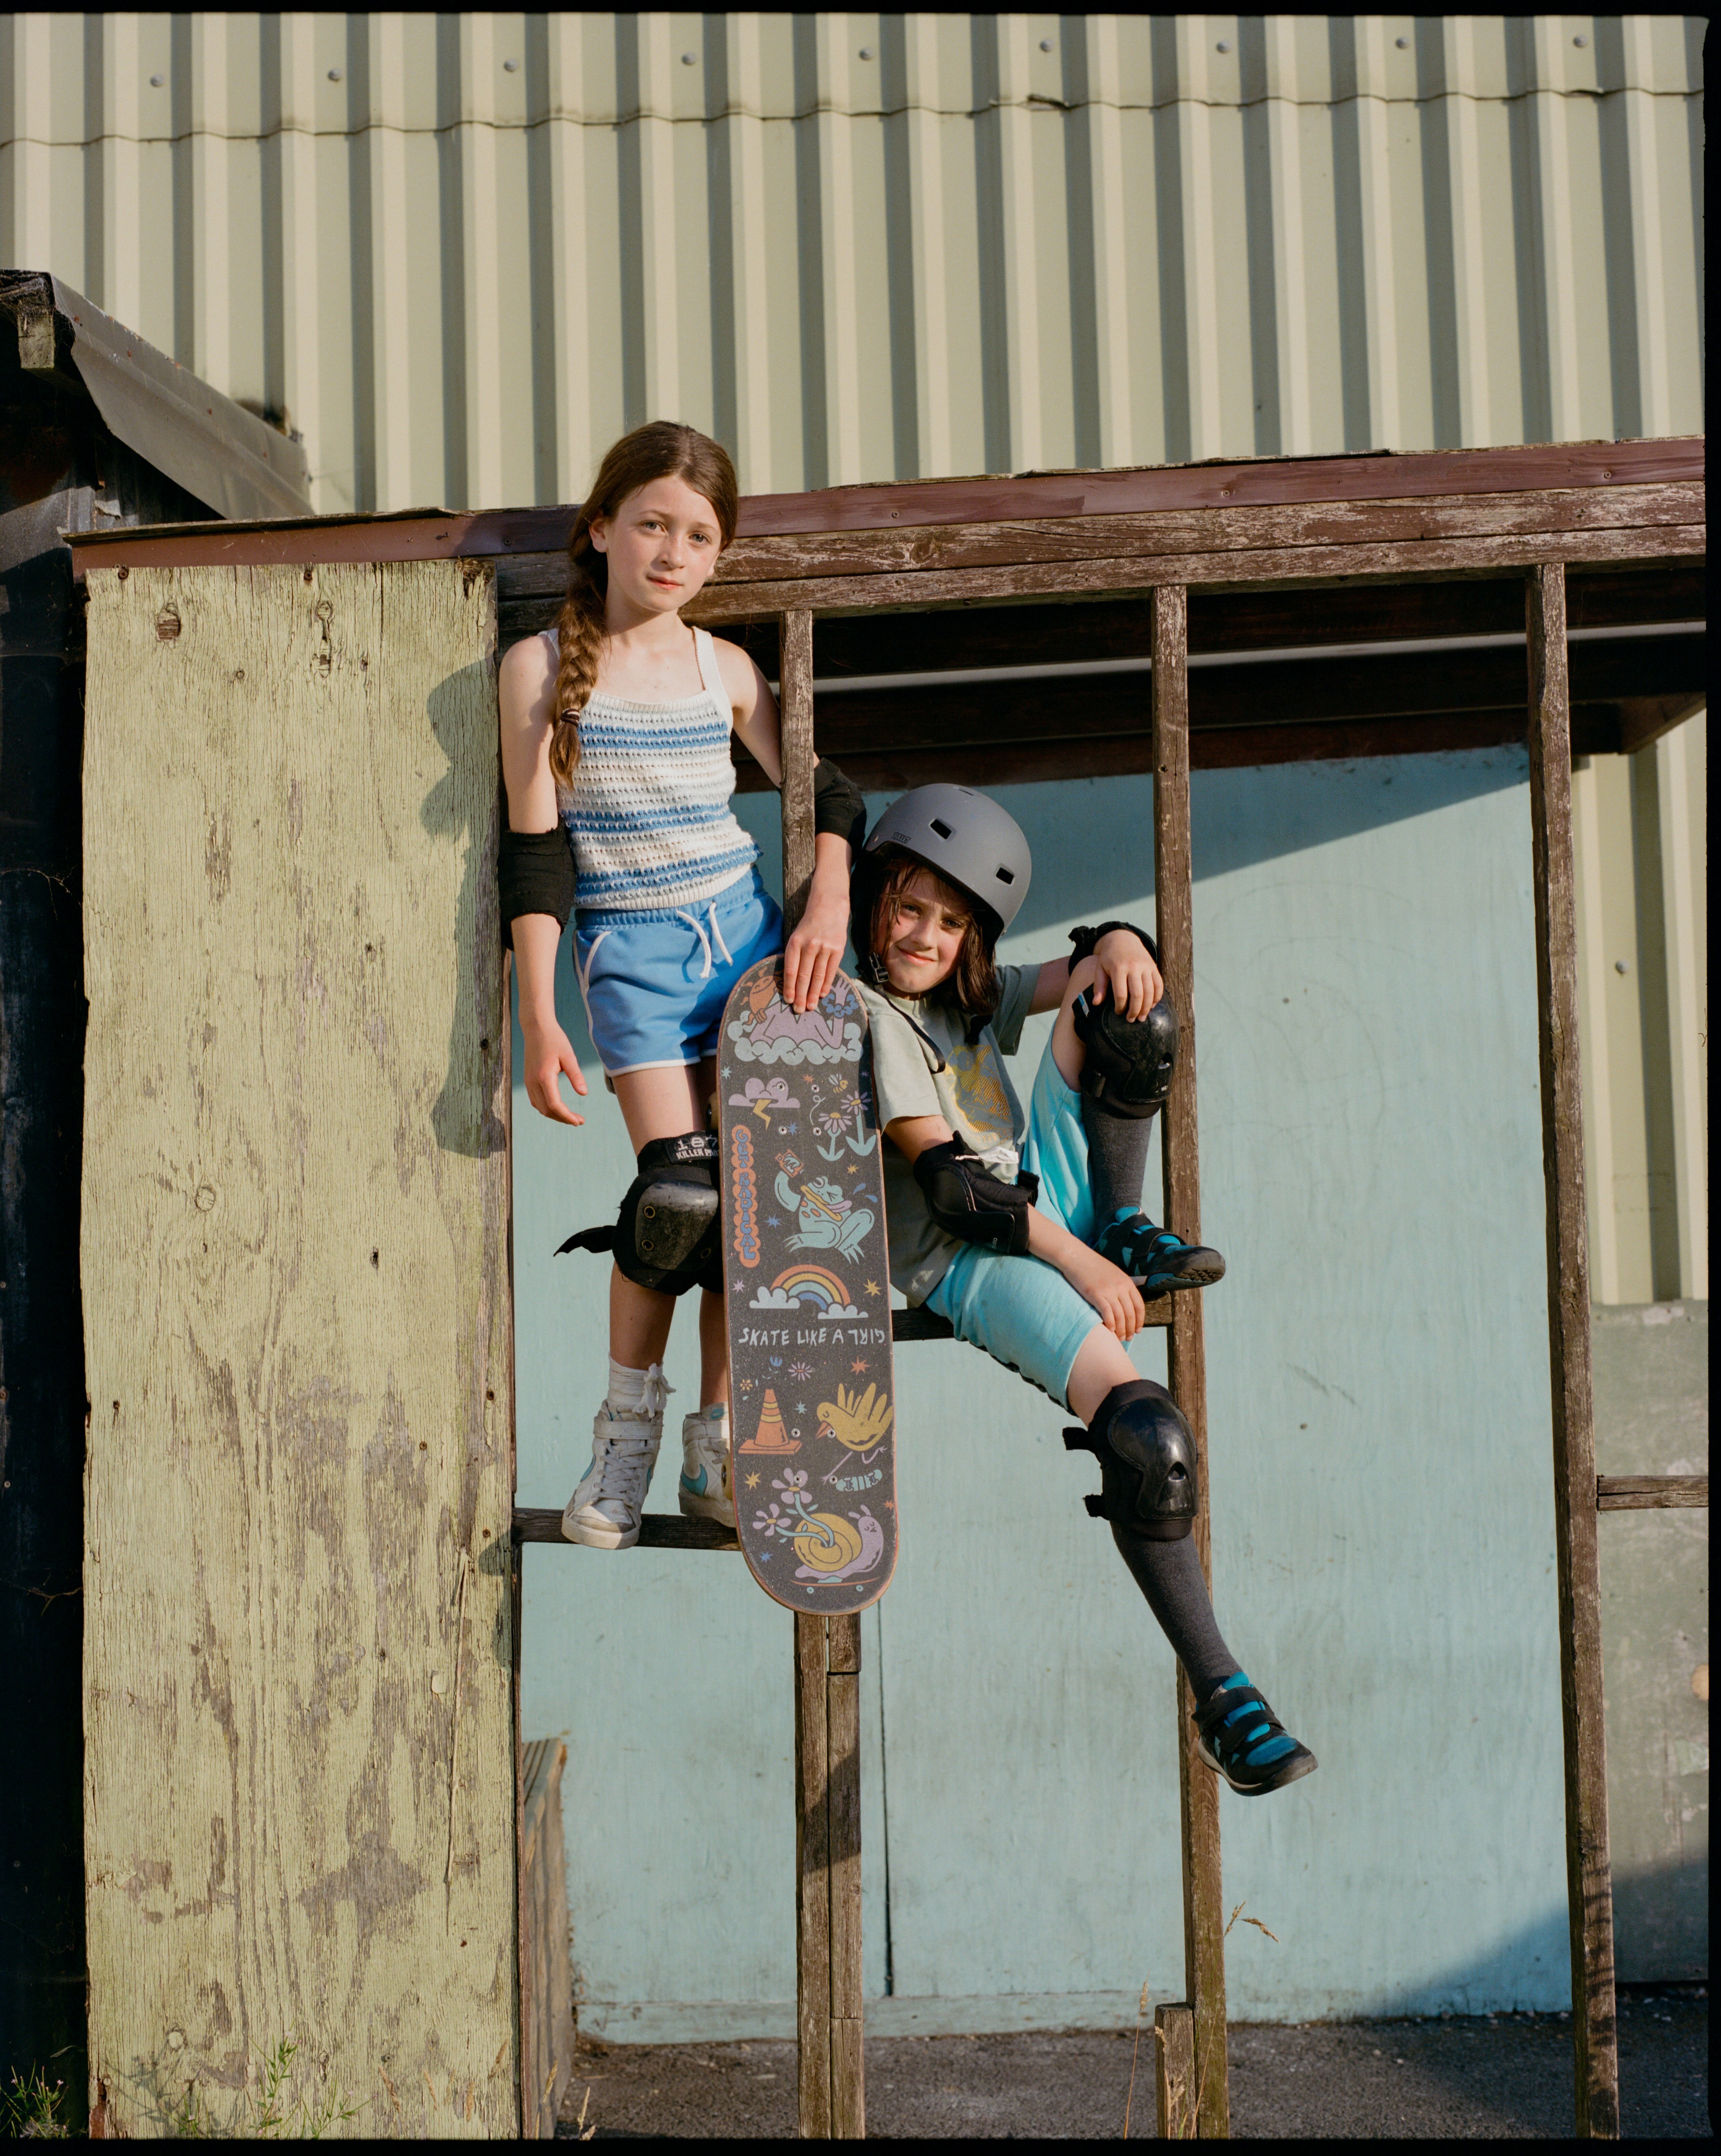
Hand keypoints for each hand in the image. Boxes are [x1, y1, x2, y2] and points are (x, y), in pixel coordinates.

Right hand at [521, 1020, 587, 1125]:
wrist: (536, 1028)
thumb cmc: (554, 1039)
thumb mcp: (569, 1056)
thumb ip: (576, 1076)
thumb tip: (584, 1093)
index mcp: (544, 1077)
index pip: (554, 1105)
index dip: (567, 1116)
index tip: (579, 1121)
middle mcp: (533, 1082)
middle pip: (546, 1110)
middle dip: (563, 1118)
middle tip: (579, 1121)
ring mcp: (528, 1082)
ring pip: (539, 1107)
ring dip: (554, 1115)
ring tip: (570, 1117)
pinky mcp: (528, 1080)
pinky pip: (535, 1100)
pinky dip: (546, 1108)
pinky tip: (558, 1108)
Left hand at [783, 885, 846, 1012]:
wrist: (829, 906)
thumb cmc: (809, 925)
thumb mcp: (796, 936)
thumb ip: (794, 956)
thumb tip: (793, 982)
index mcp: (795, 942)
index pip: (790, 970)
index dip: (789, 987)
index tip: (788, 1000)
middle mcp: (809, 945)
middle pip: (804, 976)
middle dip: (801, 995)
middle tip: (799, 1010)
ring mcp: (824, 948)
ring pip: (817, 976)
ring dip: (814, 994)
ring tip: (811, 1007)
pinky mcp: (838, 949)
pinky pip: (831, 971)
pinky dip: (826, 984)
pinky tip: (823, 994)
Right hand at [1063, 1242, 1146, 1340]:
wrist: (1077, 1257)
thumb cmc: (1093, 1266)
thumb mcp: (1114, 1273)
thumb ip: (1122, 1286)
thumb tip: (1126, 1301)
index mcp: (1127, 1282)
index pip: (1139, 1306)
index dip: (1140, 1321)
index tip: (1137, 1330)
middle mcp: (1121, 1287)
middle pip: (1130, 1313)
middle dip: (1130, 1329)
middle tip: (1127, 1338)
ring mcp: (1108, 1291)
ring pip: (1120, 1316)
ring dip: (1120, 1330)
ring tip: (1118, 1338)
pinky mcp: (1095, 1294)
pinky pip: (1107, 1313)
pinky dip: (1110, 1323)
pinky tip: (1109, 1330)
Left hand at [1091, 930, 1163, 1020]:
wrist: (1123, 939)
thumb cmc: (1109, 957)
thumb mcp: (1100, 969)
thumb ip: (1099, 986)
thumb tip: (1096, 1003)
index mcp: (1118, 968)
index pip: (1121, 994)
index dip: (1120, 1007)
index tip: (1118, 1012)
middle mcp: (1134, 967)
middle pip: (1137, 994)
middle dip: (1135, 1010)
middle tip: (1131, 1020)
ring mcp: (1146, 966)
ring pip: (1150, 991)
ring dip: (1147, 1008)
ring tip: (1141, 1017)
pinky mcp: (1154, 967)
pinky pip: (1159, 985)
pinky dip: (1157, 997)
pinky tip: (1152, 1006)